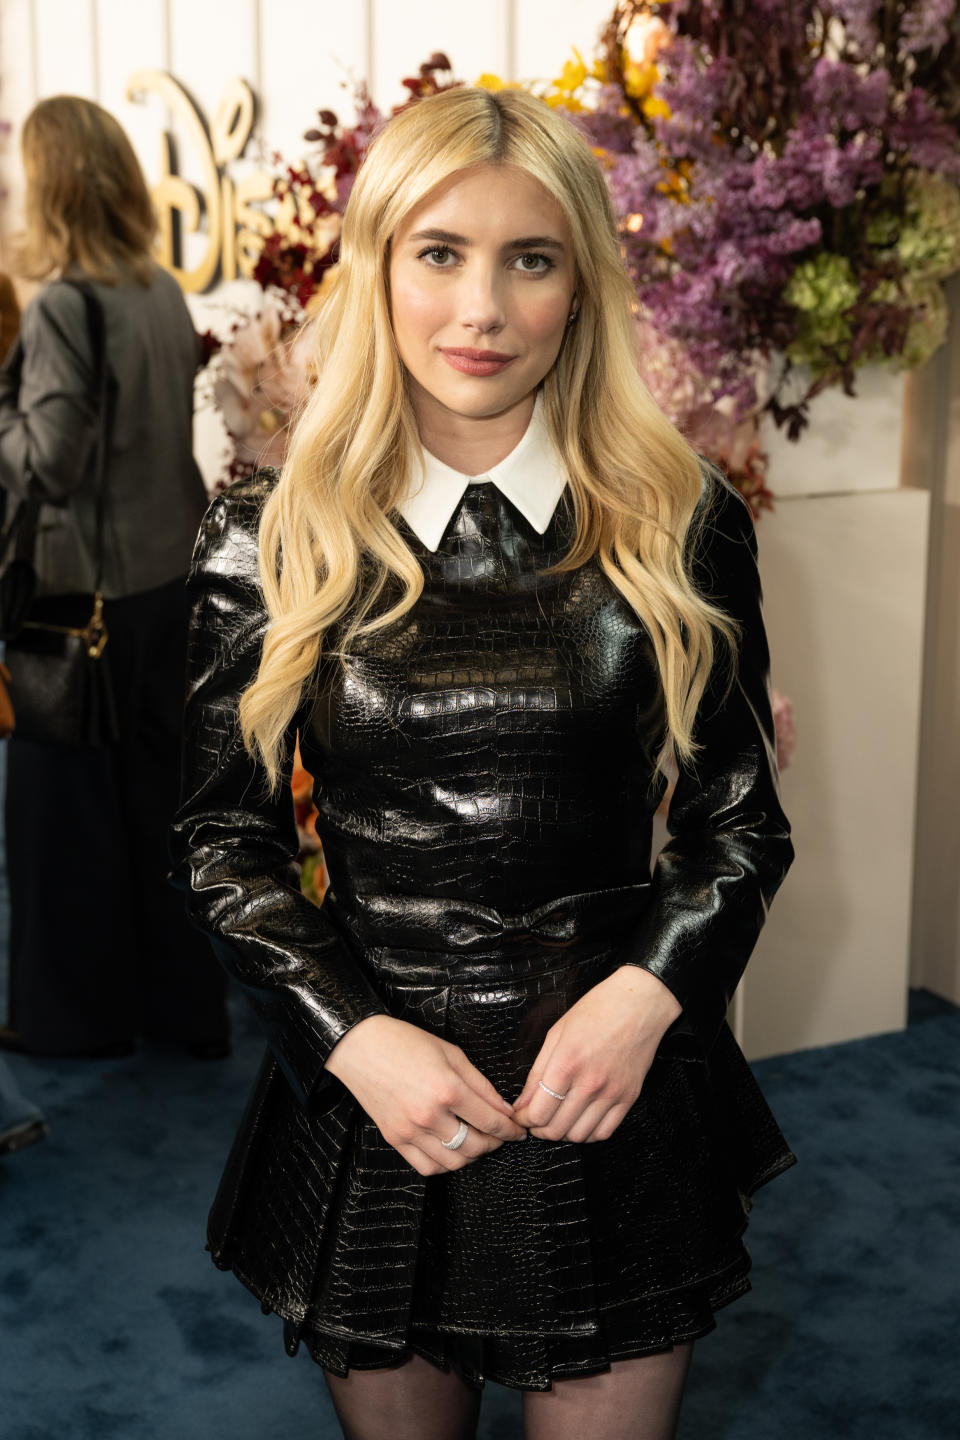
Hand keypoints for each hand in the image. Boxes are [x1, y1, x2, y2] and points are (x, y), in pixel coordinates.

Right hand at [325, 1013, 527, 1175]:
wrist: (361, 1047)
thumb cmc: (405, 1042)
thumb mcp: (451, 1053)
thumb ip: (481, 1084)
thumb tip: (504, 1108)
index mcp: (447, 1089)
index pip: (491, 1121)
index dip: (511, 1130)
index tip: (519, 1132)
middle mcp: (430, 1115)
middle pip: (476, 1146)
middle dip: (495, 1144)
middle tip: (499, 1136)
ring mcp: (410, 1131)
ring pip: (453, 1162)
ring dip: (471, 1156)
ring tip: (476, 1141)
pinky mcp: (395, 1139)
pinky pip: (427, 1167)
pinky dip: (445, 1164)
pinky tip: (450, 1150)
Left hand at [511, 966, 682, 1142]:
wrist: (639, 1003)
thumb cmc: (597, 1010)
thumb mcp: (556, 1033)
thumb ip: (537, 1072)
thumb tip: (522, 1102)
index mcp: (566, 1064)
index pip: (537, 1113)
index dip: (523, 1120)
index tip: (521, 1116)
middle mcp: (589, 1083)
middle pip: (555, 1130)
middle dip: (538, 1129)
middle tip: (535, 1120)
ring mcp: (611, 1093)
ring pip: (579, 1136)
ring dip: (562, 1133)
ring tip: (557, 1118)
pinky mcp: (628, 1098)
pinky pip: (604, 1132)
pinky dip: (588, 1134)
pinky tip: (580, 1120)